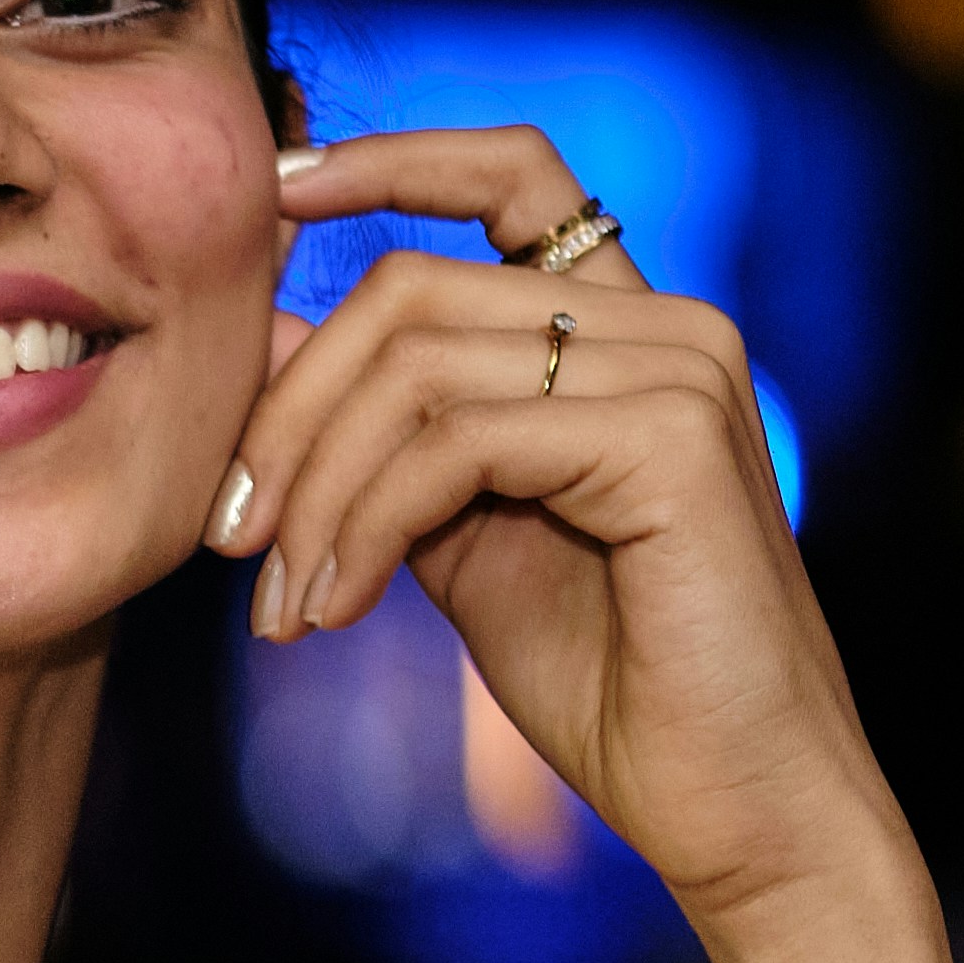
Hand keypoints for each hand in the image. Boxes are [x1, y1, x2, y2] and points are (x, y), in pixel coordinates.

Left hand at [210, 126, 911, 936]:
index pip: (510, 172)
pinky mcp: (670, 439)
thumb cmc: (606, 679)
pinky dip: (362, 526)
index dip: (383, 162)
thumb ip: (384, 437)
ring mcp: (680, 370)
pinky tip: (332, 611)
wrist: (733, 800)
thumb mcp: (457, 534)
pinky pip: (455, 442)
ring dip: (312, 491)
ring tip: (280, 603)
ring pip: (415, 365)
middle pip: (407, 288)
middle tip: (230, 538)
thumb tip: (262, 335)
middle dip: (286, 412)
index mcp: (625, 329)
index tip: (269, 199)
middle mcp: (667, 324)